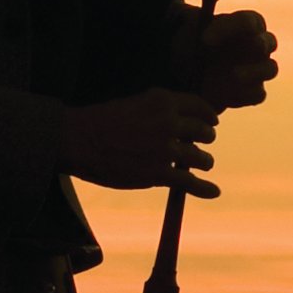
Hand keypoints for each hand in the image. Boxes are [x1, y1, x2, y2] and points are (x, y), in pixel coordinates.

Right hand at [65, 90, 221, 193]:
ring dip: (204, 162)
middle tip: (203, 144)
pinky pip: (190, 182)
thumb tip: (179, 123)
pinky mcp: (159, 173)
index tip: (213, 122)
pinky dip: (204, 188)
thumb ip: (159, 111)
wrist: (78, 140)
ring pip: (201, 158)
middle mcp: (168, 122)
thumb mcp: (134, 104)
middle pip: (204, 132)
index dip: (209, 116)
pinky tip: (214, 191)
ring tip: (203, 164)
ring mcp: (165, 149)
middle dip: (206, 139)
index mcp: (162, 101)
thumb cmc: (100, 122)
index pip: (198, 106)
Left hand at [176, 8, 279, 108]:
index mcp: (247, 24)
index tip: (204, 39)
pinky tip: (226, 96)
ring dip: (255, 71)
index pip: (247, 22)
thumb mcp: (188, 29)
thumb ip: (194, 25)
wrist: (187, 69)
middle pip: (268, 43)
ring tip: (235, 75)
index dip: (228, 28)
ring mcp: (259, 70)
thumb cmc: (193, 42)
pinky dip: (245, 95)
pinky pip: (258, 94)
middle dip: (254, 46)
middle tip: (236, 57)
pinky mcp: (252, 92)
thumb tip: (194, 24)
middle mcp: (259, 45)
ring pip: (270, 69)